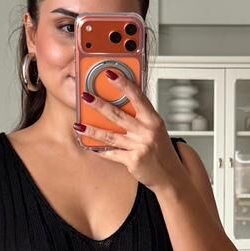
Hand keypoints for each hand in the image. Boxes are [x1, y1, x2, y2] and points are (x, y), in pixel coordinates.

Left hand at [74, 74, 180, 193]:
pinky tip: (88, 144)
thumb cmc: (161, 150)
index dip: (124, 85)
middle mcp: (147, 132)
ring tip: (79, 124)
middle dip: (99, 105)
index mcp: (154, 120)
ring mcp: (140, 147)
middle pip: (119, 115)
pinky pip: (112, 153)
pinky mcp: (133, 161)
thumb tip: (122, 100)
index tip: (111, 75)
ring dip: (93, 130)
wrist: (170, 175)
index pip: (138, 97)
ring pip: (111, 136)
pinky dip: (99, 150)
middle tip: (86, 97)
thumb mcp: (156, 129)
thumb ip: (141, 116)